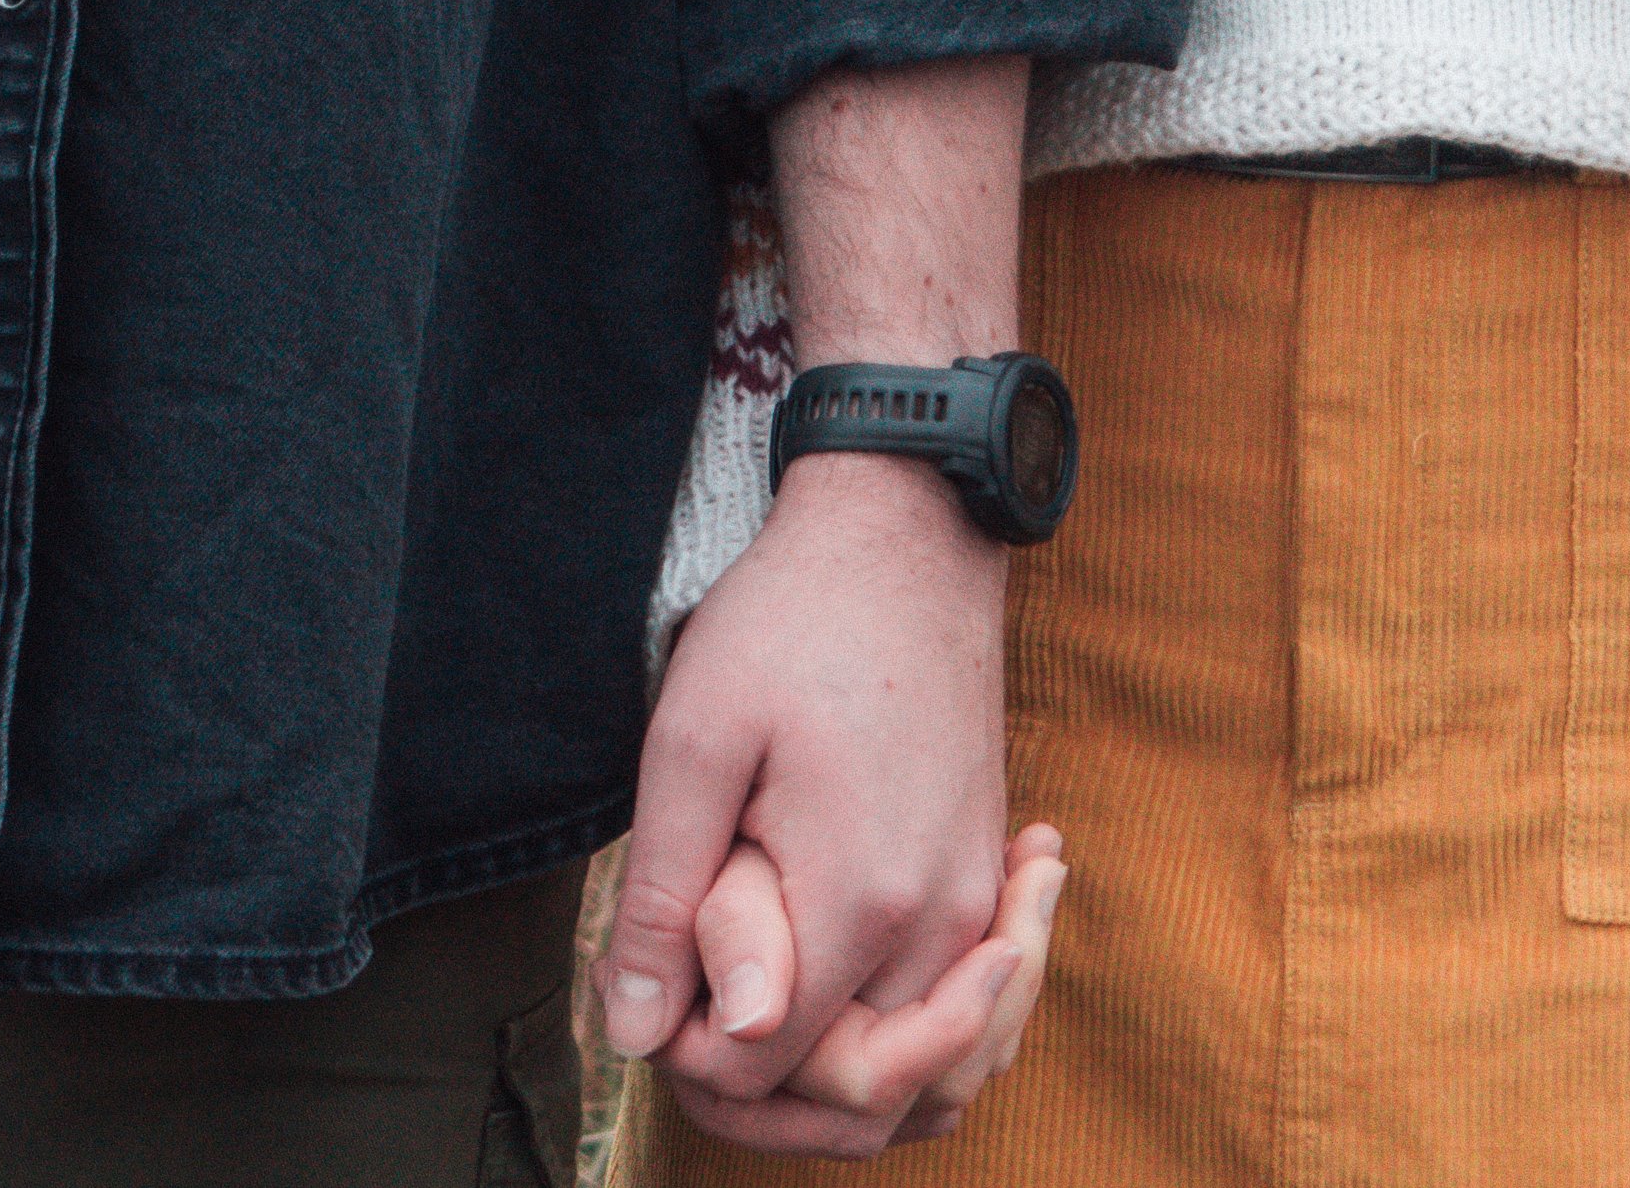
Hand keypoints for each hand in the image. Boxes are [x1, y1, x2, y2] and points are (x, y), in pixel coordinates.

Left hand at [597, 453, 1010, 1157]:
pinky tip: (829, 982)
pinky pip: (962, 1012)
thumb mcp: (694, 739)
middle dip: (761, 1089)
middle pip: (859, 1096)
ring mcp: (978, 901)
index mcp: (861, 899)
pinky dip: (904, 1035)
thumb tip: (640, 1035)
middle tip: (686, 1008)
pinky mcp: (989, 874)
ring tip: (752, 1007)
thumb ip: (669, 900)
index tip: (649, 987)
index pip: (770, 1069)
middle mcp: (942, 923)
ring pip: (925, 1073)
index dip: (690, 1057)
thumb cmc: (791, 619)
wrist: (907, 532)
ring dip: (837, 1077)